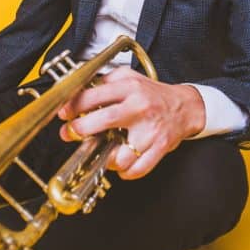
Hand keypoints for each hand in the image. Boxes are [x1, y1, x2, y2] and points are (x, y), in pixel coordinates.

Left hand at [57, 66, 205, 179]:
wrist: (185, 106)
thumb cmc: (153, 93)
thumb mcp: (128, 77)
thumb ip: (104, 81)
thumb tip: (78, 90)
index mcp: (129, 88)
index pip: (95, 95)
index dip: (74, 106)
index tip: (65, 113)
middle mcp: (139, 108)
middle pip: (104, 120)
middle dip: (81, 129)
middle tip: (71, 133)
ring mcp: (150, 130)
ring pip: (122, 152)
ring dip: (105, 157)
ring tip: (100, 152)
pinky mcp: (159, 147)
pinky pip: (139, 167)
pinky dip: (125, 171)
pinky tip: (119, 165)